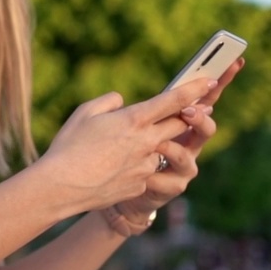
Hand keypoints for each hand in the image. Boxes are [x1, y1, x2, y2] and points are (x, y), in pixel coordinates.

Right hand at [40, 74, 221, 215]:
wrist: (61, 187)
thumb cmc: (68, 147)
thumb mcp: (84, 113)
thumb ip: (109, 102)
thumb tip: (122, 103)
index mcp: (134, 119)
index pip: (174, 100)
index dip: (194, 89)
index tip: (209, 82)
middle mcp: (146, 142)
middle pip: (180, 124)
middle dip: (191, 115)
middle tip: (199, 108)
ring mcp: (146, 166)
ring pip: (162, 149)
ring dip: (155, 144)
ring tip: (129, 146)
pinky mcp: (141, 184)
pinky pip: (146, 171)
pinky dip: (137, 166)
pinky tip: (114, 168)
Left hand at [117, 58, 244, 220]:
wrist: (121, 189)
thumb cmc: (125, 151)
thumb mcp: (125, 126)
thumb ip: (123, 111)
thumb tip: (118, 97)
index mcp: (181, 121)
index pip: (204, 97)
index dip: (220, 80)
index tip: (234, 62)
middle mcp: (189, 142)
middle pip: (206, 126)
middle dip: (200, 117)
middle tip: (186, 111)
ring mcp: (185, 165)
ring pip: (188, 154)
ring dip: (173, 148)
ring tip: (158, 145)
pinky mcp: (175, 186)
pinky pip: (170, 179)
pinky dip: (156, 176)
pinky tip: (145, 176)